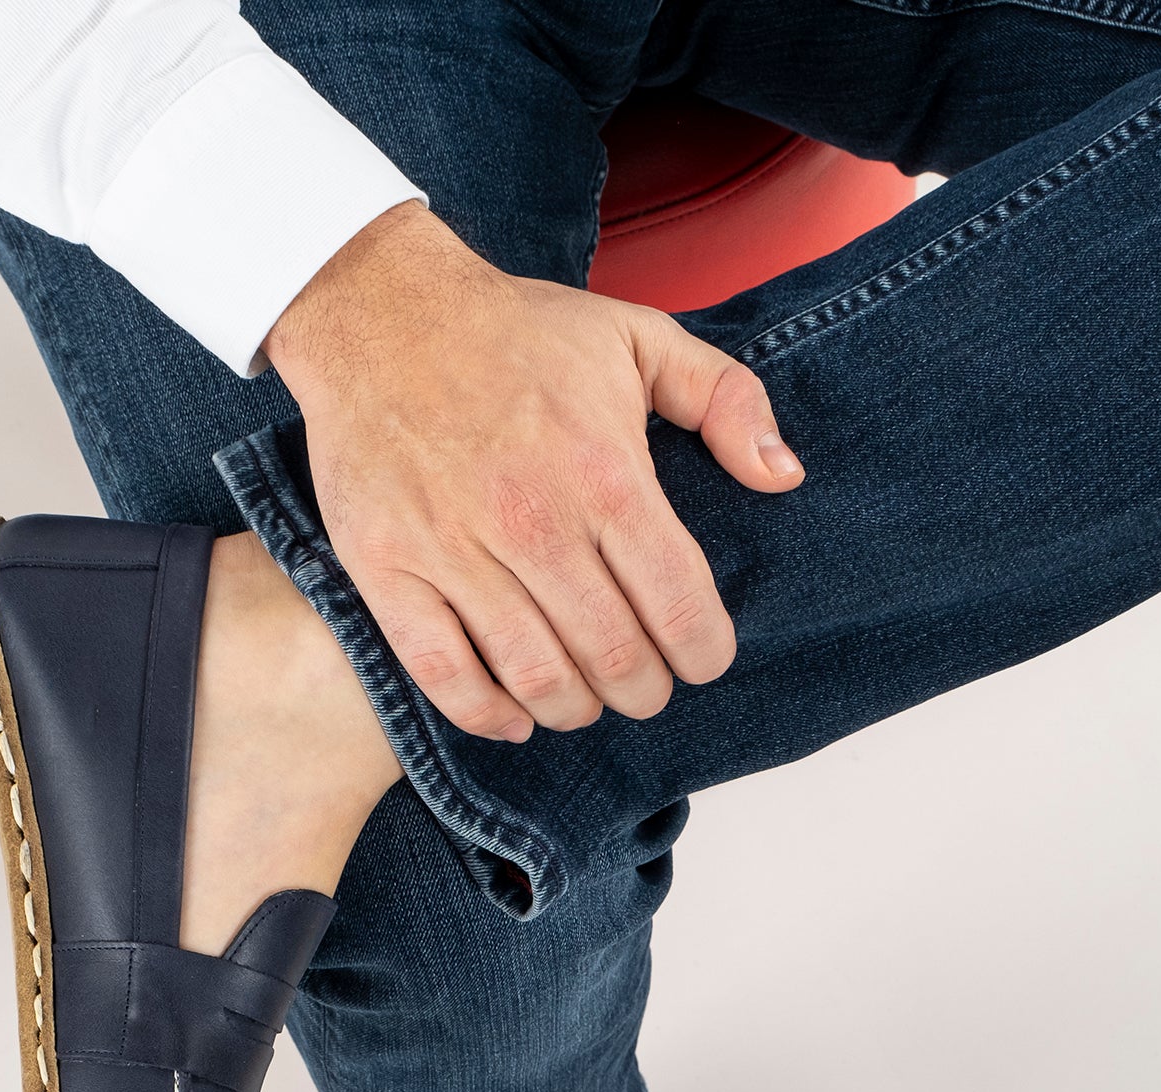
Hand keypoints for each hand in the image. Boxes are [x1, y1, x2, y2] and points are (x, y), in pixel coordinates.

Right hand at [263, 201, 803, 739]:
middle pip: (616, 660)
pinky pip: (444, 674)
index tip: (701, 656)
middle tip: (643, 682)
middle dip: (645, 690)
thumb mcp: (640, 339)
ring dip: (576, 708)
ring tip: (586, 695)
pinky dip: (487, 714)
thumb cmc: (517, 334)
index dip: (704, 654)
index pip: (681, 609)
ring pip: (538, 680)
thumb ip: (727, 401)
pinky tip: (516, 715)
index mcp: (605, 474)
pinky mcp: (386, 566)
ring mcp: (453, 549)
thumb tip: (784, 476)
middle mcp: (533, 520)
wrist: (376, 309)